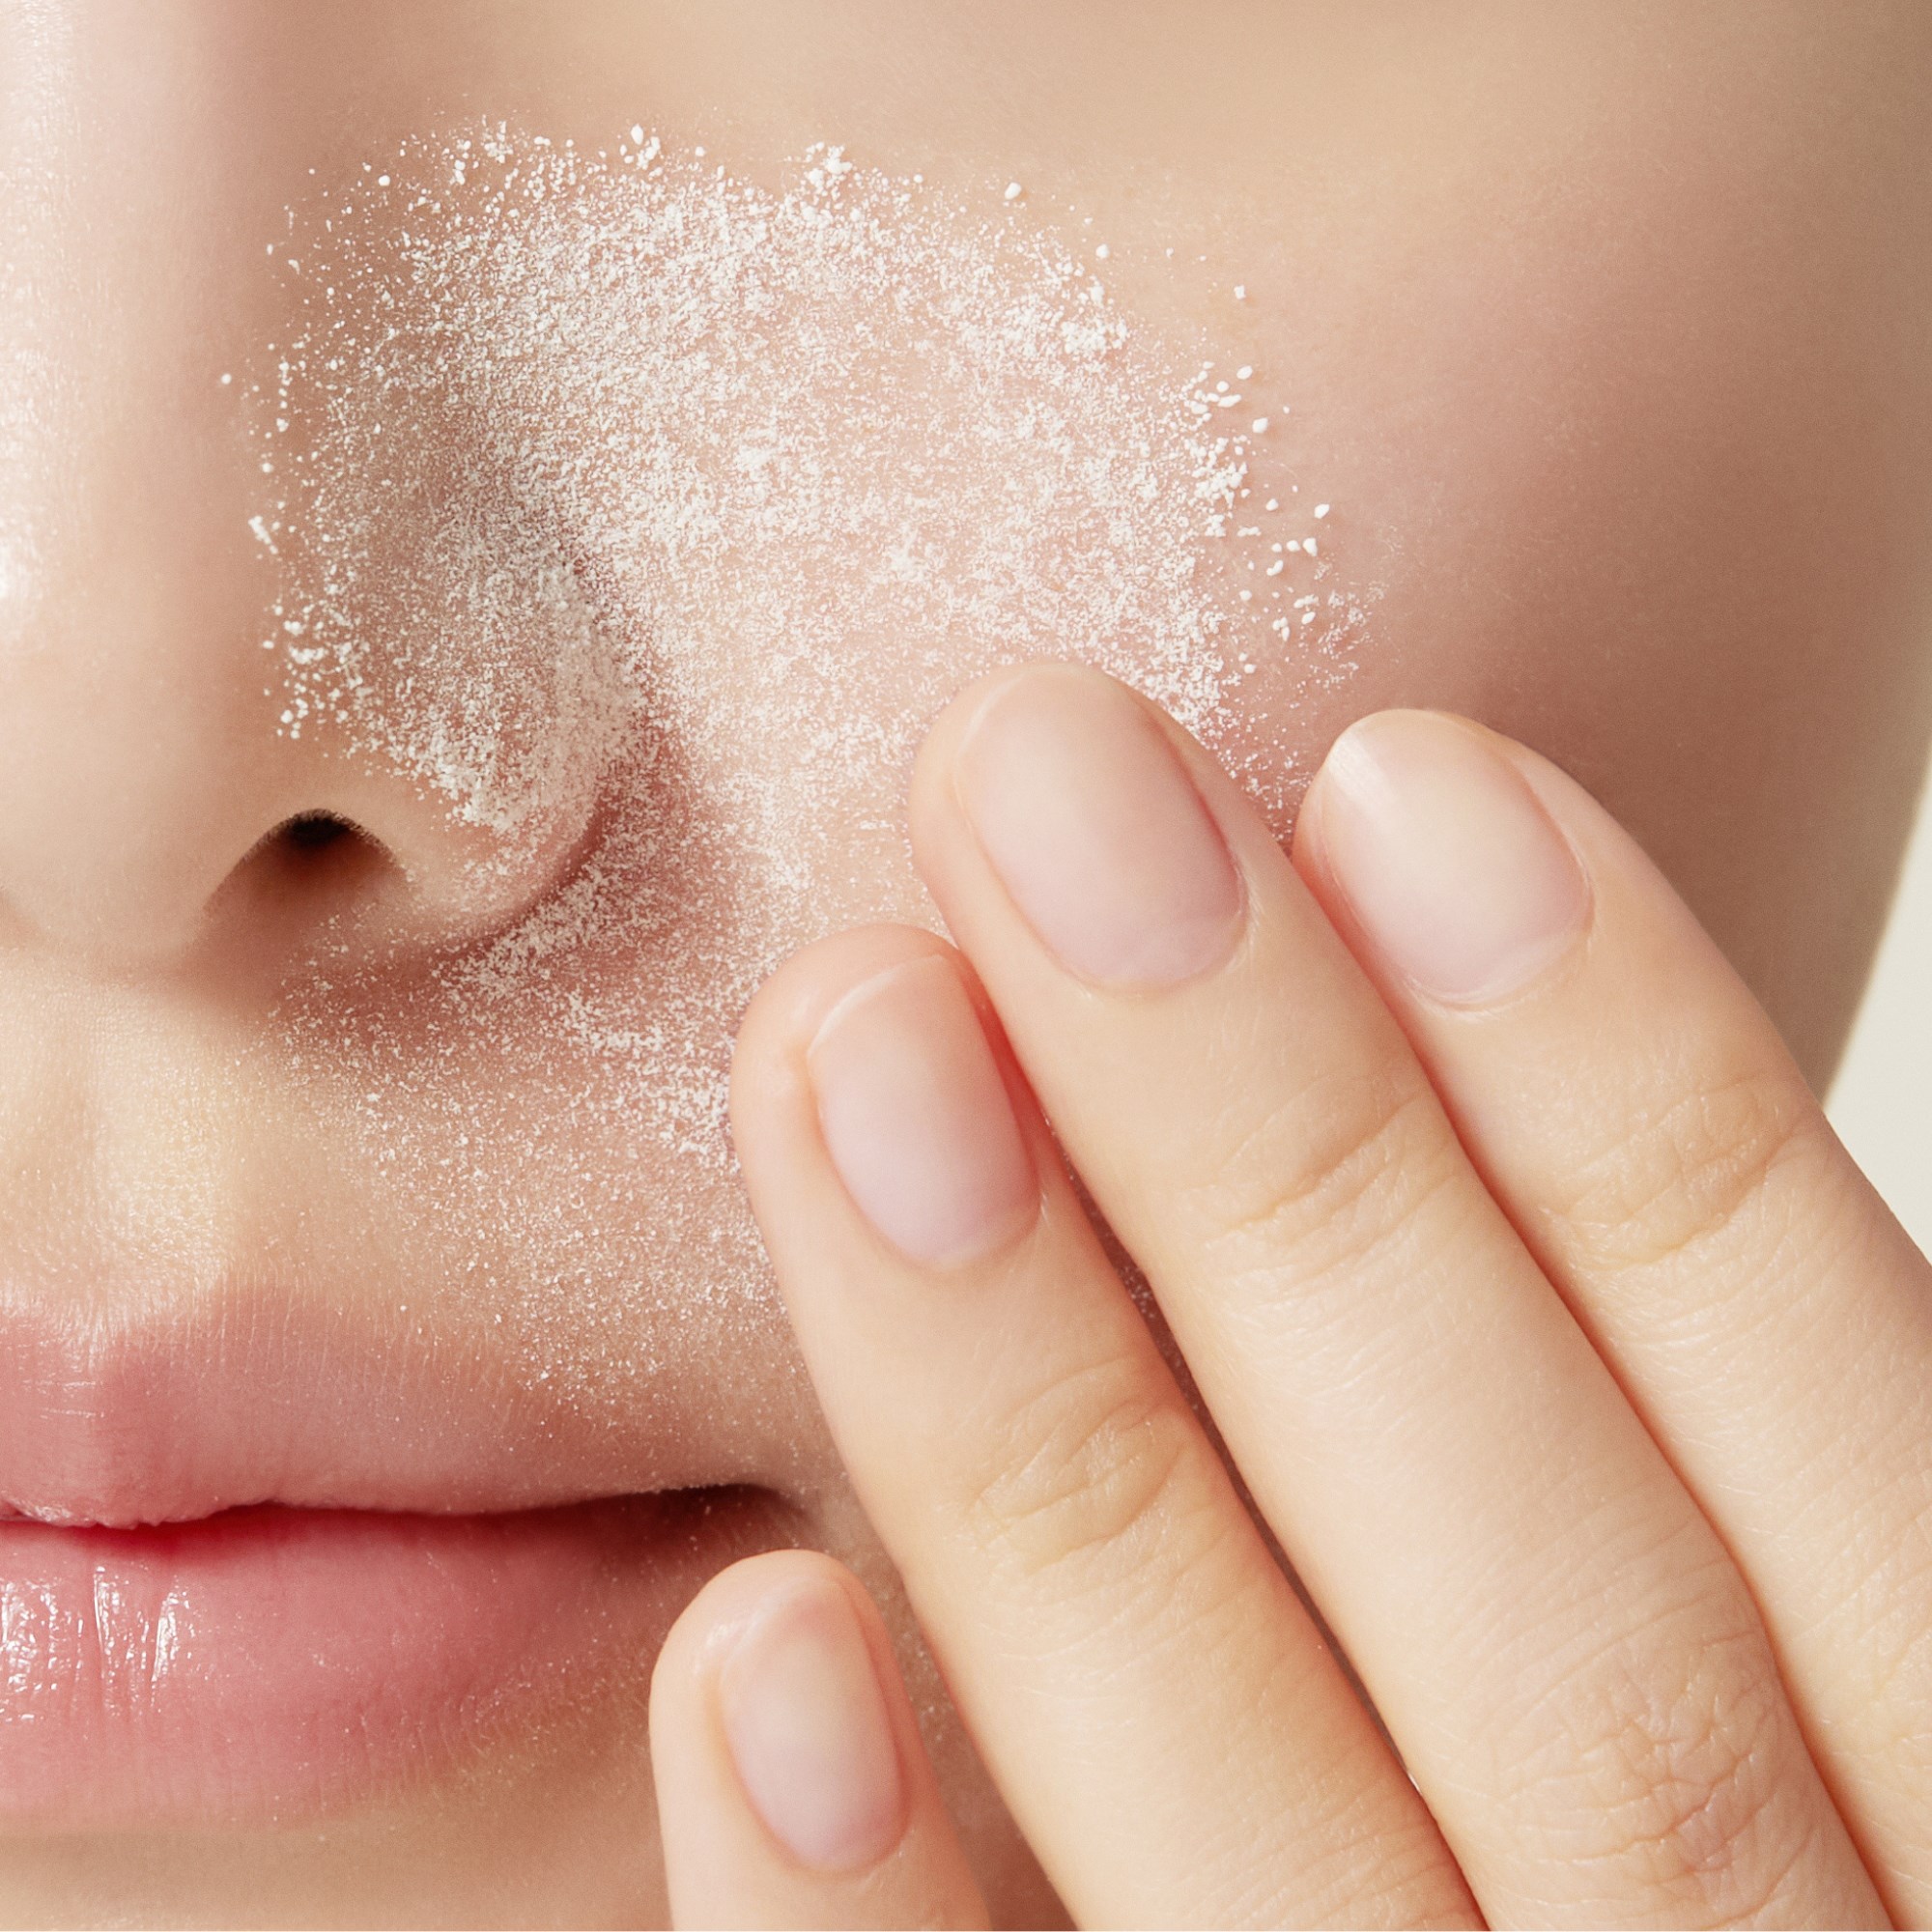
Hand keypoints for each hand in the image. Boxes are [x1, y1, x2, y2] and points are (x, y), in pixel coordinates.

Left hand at [646, 664, 1930, 1927]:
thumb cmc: (1763, 1887)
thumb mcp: (1840, 1748)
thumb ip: (1706, 1541)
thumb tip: (1500, 1124)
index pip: (1850, 1472)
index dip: (1649, 1099)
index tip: (1403, 772)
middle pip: (1565, 1620)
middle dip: (1299, 1161)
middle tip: (1046, 784)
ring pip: (1291, 1836)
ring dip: (1051, 1430)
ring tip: (851, 1035)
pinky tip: (750, 1654)